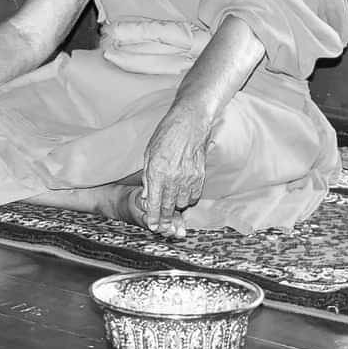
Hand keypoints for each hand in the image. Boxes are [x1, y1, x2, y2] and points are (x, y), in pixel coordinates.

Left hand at [139, 106, 212, 237]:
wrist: (190, 122)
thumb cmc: (166, 134)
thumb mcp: (149, 154)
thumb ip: (148, 177)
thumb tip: (147, 197)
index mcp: (158, 172)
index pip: (155, 202)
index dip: (154, 217)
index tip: (153, 226)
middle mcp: (173, 177)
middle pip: (169, 207)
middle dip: (165, 219)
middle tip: (162, 227)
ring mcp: (188, 177)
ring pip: (182, 203)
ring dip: (176, 206)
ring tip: (172, 205)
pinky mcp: (200, 175)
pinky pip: (195, 195)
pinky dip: (189, 198)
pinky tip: (183, 195)